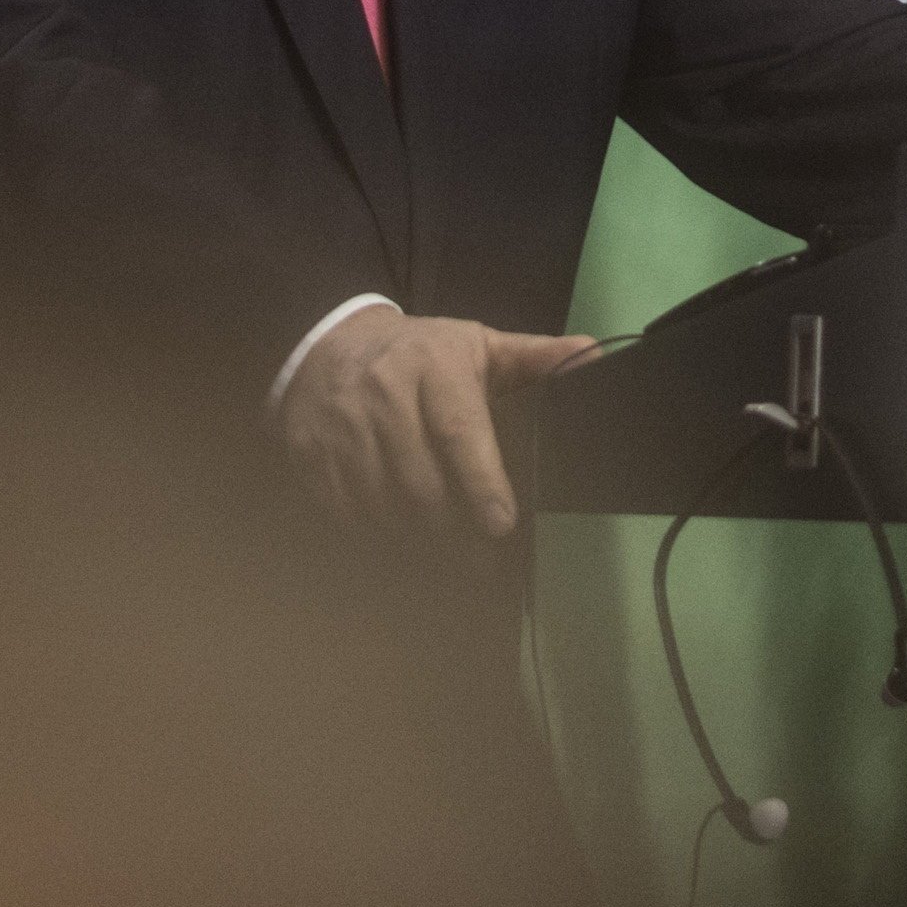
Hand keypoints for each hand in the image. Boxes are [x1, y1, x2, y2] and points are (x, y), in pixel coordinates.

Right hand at [276, 306, 591, 537]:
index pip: (459, 431)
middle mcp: (384, 395)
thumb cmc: (420, 355)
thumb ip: (534, 357)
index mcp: (433, 367)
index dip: (481, 482)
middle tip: (481, 560)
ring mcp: (343, 428)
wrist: (328, 346)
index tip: (502, 525)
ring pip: (384, 504)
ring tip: (444, 556)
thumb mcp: (476, 346)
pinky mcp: (313, 456)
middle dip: (454, 529)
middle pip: (422, 482)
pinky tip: (399, 540)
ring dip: (417, 539)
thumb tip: (593, 352)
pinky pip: (347, 512)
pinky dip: (376, 534)